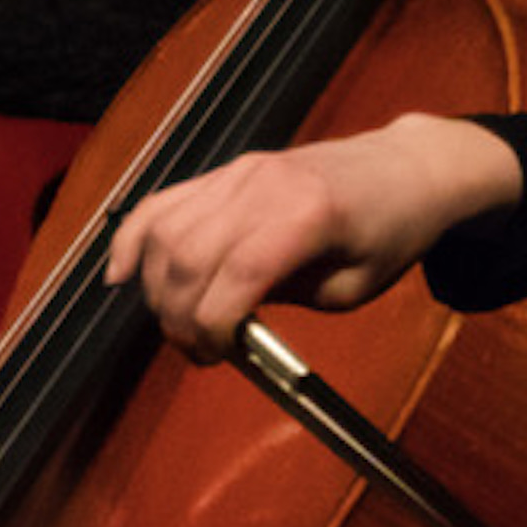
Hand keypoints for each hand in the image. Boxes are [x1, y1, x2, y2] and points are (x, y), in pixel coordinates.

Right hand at [104, 113, 523, 356]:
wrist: (408, 170)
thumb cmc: (390, 233)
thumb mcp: (352, 287)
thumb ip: (285, 302)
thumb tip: (227, 327)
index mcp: (306, 215)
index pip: (235, 274)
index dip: (214, 325)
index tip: (219, 357)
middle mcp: (263, 185)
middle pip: (189, 255)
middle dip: (179, 316)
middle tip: (199, 352)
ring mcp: (239, 172)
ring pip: (166, 230)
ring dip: (157, 287)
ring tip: (178, 324)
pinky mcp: (227, 170)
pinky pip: (164, 201)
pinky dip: (134, 238)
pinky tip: (119, 274)